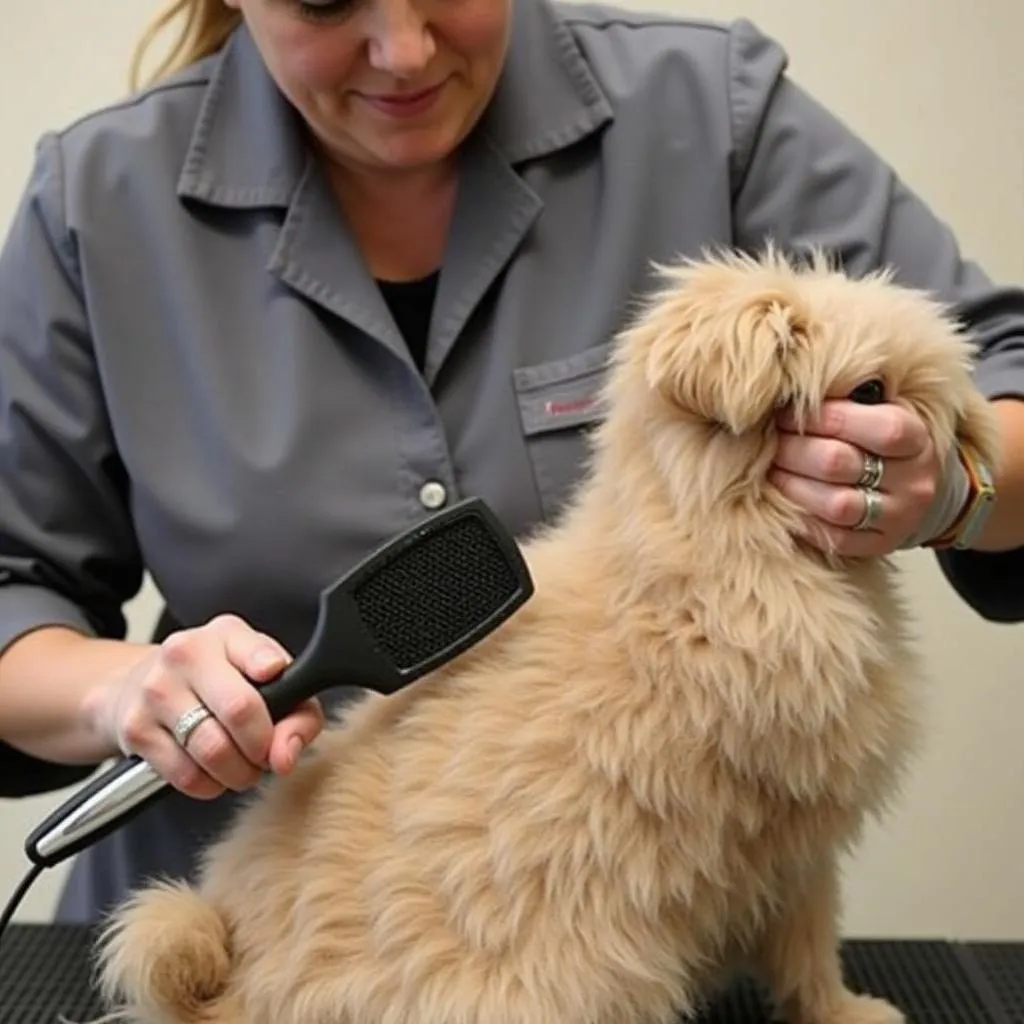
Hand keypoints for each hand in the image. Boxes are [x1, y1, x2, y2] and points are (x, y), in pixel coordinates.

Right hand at [99, 614, 324, 799]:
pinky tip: (212, 771)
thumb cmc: (219, 680)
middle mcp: (185, 654)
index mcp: (225, 634)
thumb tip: (285, 755)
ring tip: (241, 764)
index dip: (284, 692)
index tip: (285, 709)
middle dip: (262, 747)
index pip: (262, 659)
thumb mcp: (266, 677)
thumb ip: (297, 711)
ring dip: (238, 772)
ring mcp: (156, 691)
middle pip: (240, 710)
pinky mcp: (135, 729)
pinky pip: (186, 775)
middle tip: (264, 754)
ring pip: (213, 751)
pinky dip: (209, 784)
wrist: (141, 684)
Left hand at [769, 399, 940, 556]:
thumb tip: (795, 391)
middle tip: (771, 443)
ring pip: (836, 505)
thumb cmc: (881, 441)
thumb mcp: (880, 411)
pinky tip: (786, 502)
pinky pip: (834, 539)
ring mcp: (898, 517)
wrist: (916, 488)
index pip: (874, 426)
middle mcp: (913, 481)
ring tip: (773, 471)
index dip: (820, 417)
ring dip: (792, 486)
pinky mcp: (880, 546)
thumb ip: (847, 399)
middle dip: (794, 450)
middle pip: (839, 463)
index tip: (786, 414)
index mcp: (916, 438)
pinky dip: (803, 520)